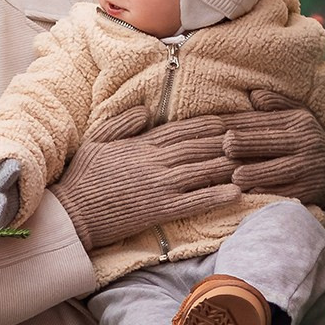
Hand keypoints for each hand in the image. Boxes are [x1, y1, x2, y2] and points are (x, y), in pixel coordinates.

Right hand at [53, 110, 234, 252]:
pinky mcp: (159, 210)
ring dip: (228, 165)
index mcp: (140, 144)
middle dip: (225, 141)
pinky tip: (237, 193)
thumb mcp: (96, 141)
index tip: (226, 121)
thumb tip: (145, 110)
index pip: (180, 129)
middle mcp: (154, 161)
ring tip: (251, 161)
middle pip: (198, 147)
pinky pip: (195, 201)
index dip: (206, 125)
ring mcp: (159, 185)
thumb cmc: (82, 179)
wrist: (72, 214)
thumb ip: (121, 123)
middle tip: (248, 138)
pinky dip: (217, 196)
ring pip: (201, 170)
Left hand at [225, 91, 324, 209]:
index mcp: (299, 121)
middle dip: (245, 144)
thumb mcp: (296, 117)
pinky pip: (286, 194)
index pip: (263, 121)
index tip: (216, 127)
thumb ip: (276, 104)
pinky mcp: (310, 191)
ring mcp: (309, 168)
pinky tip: (250, 195)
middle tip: (225, 147)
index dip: (238, 124)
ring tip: (234, 176)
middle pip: (269, 143)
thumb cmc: (302, 141)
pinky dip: (267, 194)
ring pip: (276, 170)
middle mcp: (307, 142)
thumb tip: (253, 95)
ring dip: (253, 173)